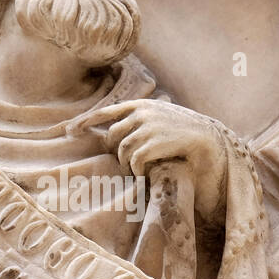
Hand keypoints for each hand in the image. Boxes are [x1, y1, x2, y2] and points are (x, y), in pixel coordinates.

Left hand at [73, 99, 222, 176]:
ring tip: (139, 169)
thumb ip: (139, 120)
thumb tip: (114, 135)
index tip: (70, 131)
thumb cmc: (182, 132)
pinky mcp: (153, 143)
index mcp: (141, 105)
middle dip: (116, 152)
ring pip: (122, 150)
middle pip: (112, 136)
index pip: (106, 112)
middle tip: (127, 164)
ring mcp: (147, 127)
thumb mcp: (160, 117)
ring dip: (128, 164)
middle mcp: (142, 113)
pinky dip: (137, 170)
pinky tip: (145, 172)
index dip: (85, 121)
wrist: (208, 138)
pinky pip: (134, 161)